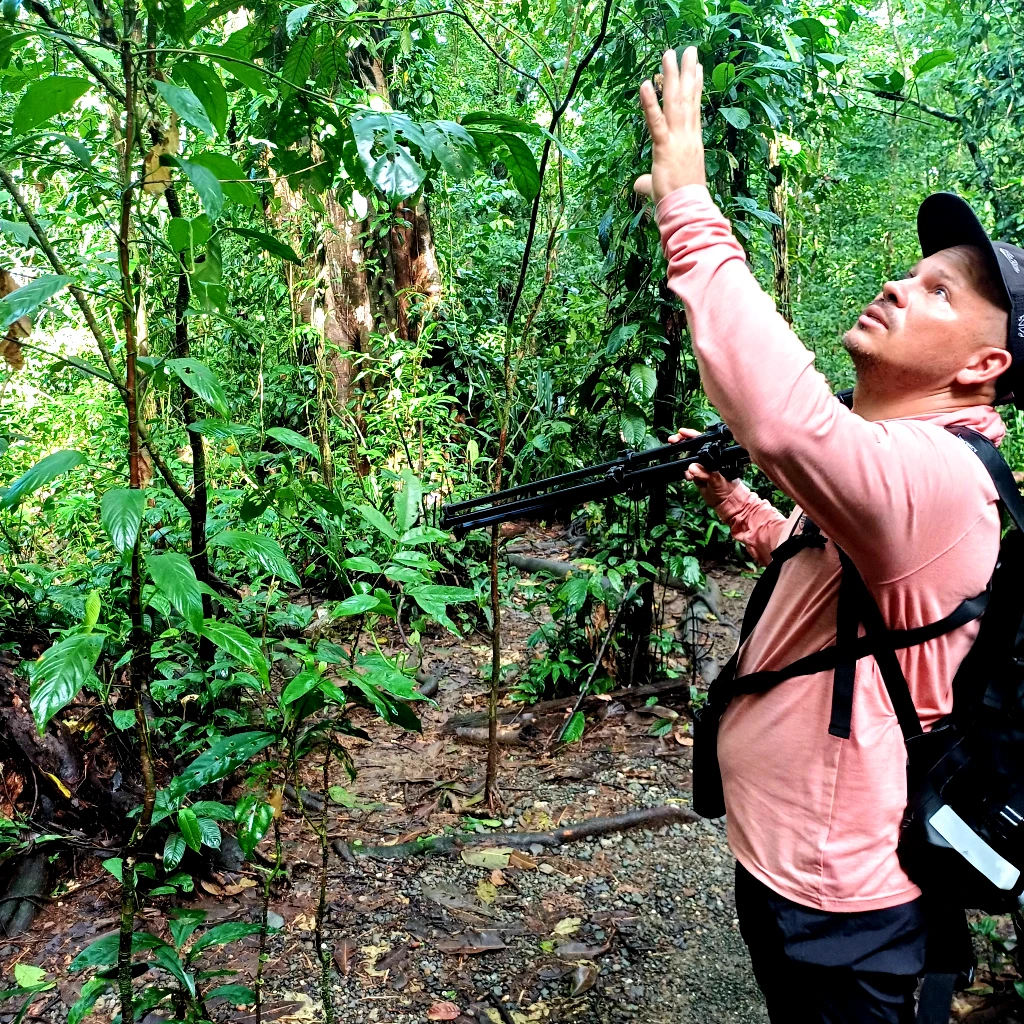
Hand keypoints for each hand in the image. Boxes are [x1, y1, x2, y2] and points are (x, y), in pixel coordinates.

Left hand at [634, 47, 705, 204]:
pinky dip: (650, 103)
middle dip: (686, 72)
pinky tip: (646, 84)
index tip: (697, 68)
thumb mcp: (662, 186)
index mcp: (691, 143)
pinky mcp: (664, 147)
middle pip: (687, 98)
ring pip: (675, 102)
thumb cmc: (679, 201)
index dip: (695, 87)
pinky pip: (655, 122)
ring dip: (671, 77)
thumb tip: (638, 185)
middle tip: (686, 50)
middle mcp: (688, 136)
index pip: (694, 109)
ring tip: (668, 54)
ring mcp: (677, 140)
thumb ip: (649, 182)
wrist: (687, 211)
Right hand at [668, 427, 738, 506]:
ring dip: (682, 461)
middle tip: (673, 441)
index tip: (682, 433)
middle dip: (682, 442)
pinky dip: (685, 472)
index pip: (703, 441)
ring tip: (684, 469)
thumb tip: (692, 468)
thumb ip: (705, 474)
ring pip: (688, 457)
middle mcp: (709, 458)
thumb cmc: (729, 489)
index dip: (692, 435)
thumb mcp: (718, 480)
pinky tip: (687, 477)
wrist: (727, 502)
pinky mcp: (697, 474)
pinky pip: (687, 470)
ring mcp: (702, 466)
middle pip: (693, 446)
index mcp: (716, 455)